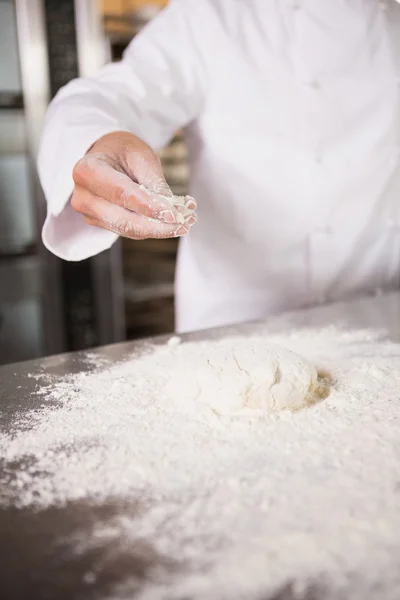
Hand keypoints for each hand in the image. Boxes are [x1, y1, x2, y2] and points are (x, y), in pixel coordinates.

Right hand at [71, 131, 196, 239]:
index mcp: (87, 171)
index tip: (175, 214)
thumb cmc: (123, 151)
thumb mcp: (141, 156)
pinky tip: (171, 224)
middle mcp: (83, 196)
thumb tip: (173, 210)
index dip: (150, 207)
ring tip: (185, 223)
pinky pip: (129, 230)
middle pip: (124, 219)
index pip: (123, 194)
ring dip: (158, 230)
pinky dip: (151, 229)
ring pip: (128, 229)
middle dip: (158, 225)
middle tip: (186, 223)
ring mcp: (90, 213)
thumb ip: (154, 183)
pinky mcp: (101, 223)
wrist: (107, 156)